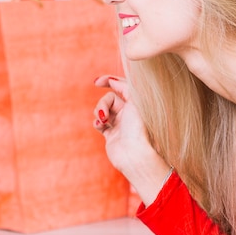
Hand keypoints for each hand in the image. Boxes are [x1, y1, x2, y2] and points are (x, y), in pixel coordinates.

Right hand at [93, 75, 170, 204]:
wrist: (134, 155)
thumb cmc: (138, 129)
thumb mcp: (135, 102)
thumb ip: (124, 87)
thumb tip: (112, 79)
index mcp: (136, 104)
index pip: (121, 86)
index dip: (109, 81)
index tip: (97, 82)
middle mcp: (128, 113)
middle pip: (108, 99)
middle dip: (103, 104)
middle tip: (104, 114)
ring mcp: (119, 124)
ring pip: (102, 110)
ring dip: (99, 113)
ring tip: (103, 122)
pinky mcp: (111, 135)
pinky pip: (98, 123)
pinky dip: (97, 123)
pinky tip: (100, 127)